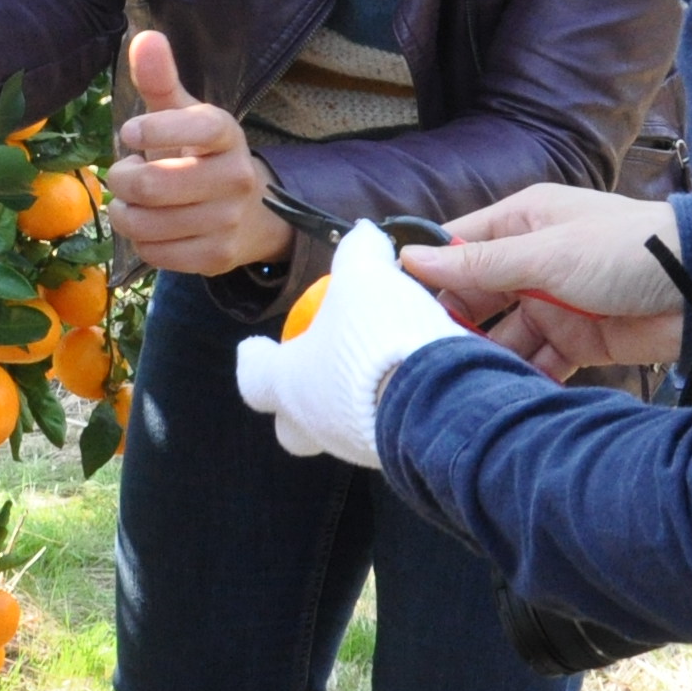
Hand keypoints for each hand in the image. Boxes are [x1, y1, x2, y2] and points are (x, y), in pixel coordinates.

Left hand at [109, 31, 293, 274]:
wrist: (249, 214)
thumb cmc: (200, 155)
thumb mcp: (183, 114)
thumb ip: (161, 79)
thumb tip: (145, 37)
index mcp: (225, 134)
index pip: (199, 128)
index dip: (157, 130)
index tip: (130, 133)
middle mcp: (235, 176)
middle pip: (154, 185)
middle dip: (122, 179)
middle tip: (124, 174)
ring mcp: (229, 220)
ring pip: (148, 224)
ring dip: (126, 213)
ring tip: (135, 202)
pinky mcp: (218, 256)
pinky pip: (155, 253)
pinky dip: (141, 242)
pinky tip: (151, 228)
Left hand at [230, 222, 474, 464]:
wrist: (436, 400)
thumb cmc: (379, 338)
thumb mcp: (366, 280)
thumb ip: (359, 253)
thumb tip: (362, 232)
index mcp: (288, 382)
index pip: (254, 378)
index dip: (255, 361)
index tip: (255, 349)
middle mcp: (312, 424)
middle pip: (290, 424)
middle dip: (296, 404)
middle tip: (315, 375)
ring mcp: (351, 447)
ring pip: (337, 432)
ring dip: (347, 406)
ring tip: (373, 374)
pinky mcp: (390, 458)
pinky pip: (378, 435)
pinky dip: (386, 414)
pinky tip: (409, 389)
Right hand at [401, 185, 689, 379]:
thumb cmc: (630, 249)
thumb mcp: (547, 254)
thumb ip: (479, 264)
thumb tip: (411, 259)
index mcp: (524, 222)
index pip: (459, 246)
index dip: (427, 274)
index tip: (394, 306)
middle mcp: (534, 260)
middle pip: (477, 296)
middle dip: (454, 324)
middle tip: (421, 355)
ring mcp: (557, 302)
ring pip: (505, 334)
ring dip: (488, 356)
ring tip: (460, 381)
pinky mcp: (581, 340)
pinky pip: (540, 362)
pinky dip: (523, 376)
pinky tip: (503, 393)